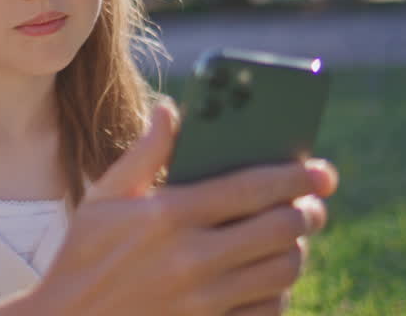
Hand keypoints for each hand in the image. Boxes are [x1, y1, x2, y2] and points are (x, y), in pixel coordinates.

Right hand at [8, 99, 338, 315]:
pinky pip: (269, 310)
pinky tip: (268, 278)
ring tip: (290, 239)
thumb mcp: (104, 198)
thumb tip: (172, 110)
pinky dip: (278, 291)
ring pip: (283, 270)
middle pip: (280, 229)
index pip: (252, 187)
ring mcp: (203, 300)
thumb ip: (144, 153)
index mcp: (167, 214)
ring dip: (296, 250)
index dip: (295, 176)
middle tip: (311, 205)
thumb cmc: (84, 254)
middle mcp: (191, 257)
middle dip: (307, 212)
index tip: (321, 170)